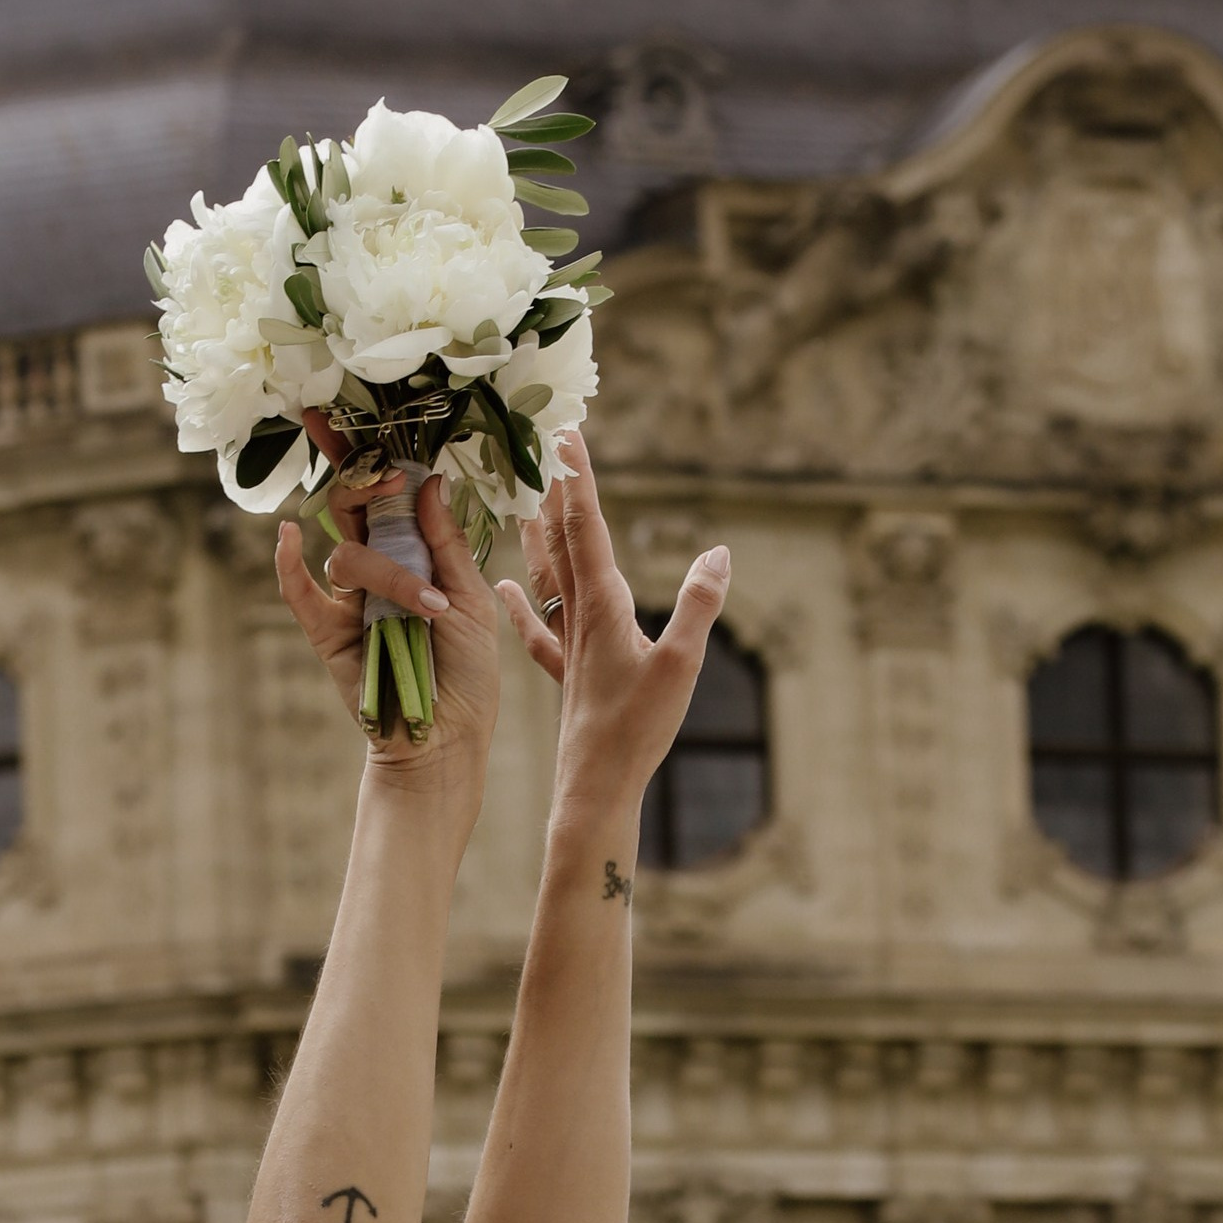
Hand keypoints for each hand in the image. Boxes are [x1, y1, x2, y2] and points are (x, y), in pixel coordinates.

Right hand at [272, 427, 503, 769]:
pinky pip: (299, 591)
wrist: (446, 739)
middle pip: (354, 505)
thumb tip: (428, 481)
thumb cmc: (468, 673)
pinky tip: (289, 539)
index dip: (369, 451)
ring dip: (386, 573)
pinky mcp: (326, 632)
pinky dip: (289, 565)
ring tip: (427, 609)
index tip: (350, 411)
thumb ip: (446, 543)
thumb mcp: (473, 600)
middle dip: (370, 488)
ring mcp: (349, 599)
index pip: (387, 490)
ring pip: (346, 552)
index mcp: (415, 551)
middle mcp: (378, 566)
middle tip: (390, 486)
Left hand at [496, 434, 727, 822]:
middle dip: (555, 489)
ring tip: (520, 495)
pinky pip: (538, 628)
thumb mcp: (681, 666)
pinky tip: (503, 587)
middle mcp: (579, 618)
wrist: (594, 789)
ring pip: (547, 575)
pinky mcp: (568, 674)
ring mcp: (569, 646)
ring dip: (536, 532)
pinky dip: (520, 602)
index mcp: (604, 607)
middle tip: (540, 443)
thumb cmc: (636, 732)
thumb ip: (698, 607)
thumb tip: (719, 553)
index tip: (564, 434)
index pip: (587, 529)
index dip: (577, 480)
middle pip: (562, 541)